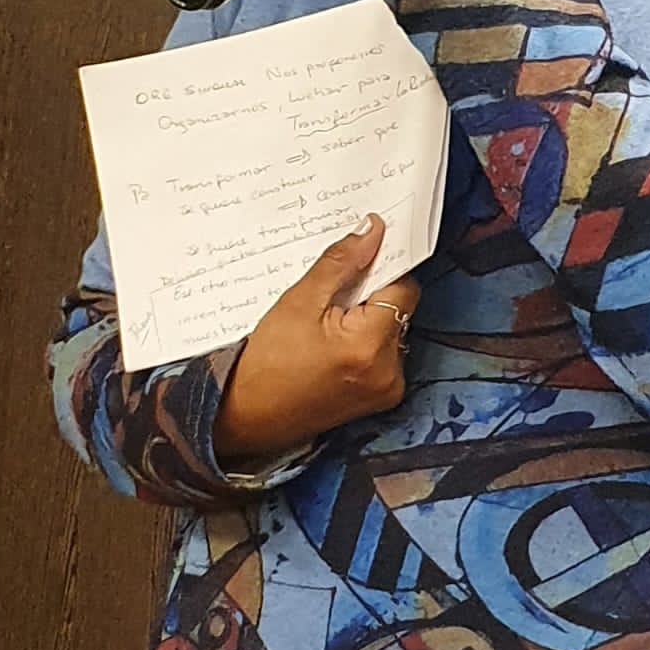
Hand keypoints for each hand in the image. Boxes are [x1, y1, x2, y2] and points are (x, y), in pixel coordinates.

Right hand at [213, 215, 419, 460]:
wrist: (247, 417)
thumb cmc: (267, 363)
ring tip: (330, 324)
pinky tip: (335, 343)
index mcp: (371, 346)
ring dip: (370, 318)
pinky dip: (367, 341)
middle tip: (334, 297)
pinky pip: (385, 353)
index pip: (402, 287)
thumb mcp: (299, 302)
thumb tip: (372, 231)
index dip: (382, 268)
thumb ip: (341, 263)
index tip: (360, 260)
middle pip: (400, 309)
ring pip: (393, 329)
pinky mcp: (381, 397)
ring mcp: (388, 388)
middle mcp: (390, 371)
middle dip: (372, 295)